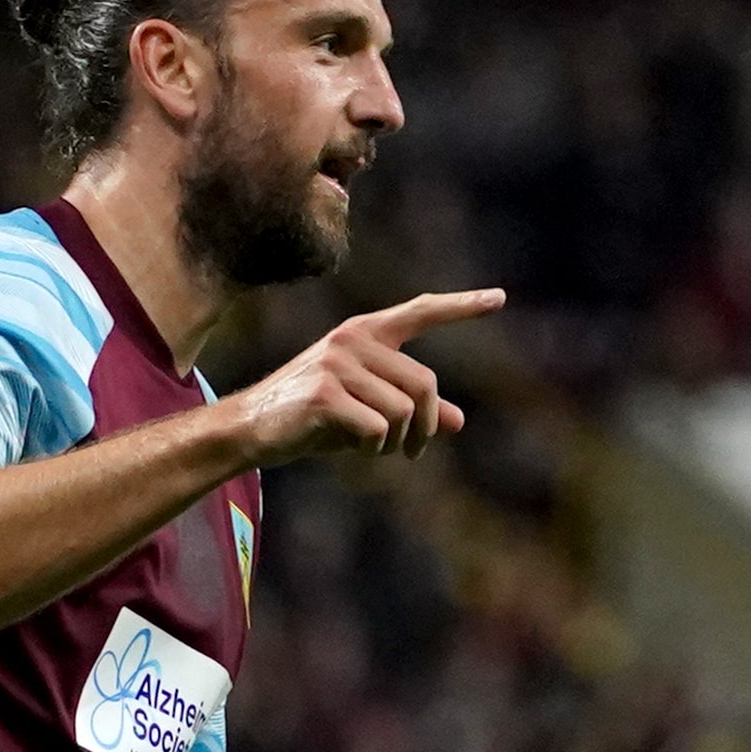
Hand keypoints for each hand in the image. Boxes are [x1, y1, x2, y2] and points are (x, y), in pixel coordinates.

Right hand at [223, 290, 506, 466]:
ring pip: (403, 411)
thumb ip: (411, 409)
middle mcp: (352, 339)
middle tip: (411, 453)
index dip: (461, 306)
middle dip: (424, 428)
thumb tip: (458, 421)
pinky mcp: (324, 393)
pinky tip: (353, 449)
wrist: (250, 429)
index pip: (420, 312)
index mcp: (364, 333)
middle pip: (424, 384)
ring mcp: (336, 363)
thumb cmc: (311, 418)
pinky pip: (377, 429)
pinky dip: (373, 449)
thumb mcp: (366, 409)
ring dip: (396, 443)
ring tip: (374, 449)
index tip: (500, 298)